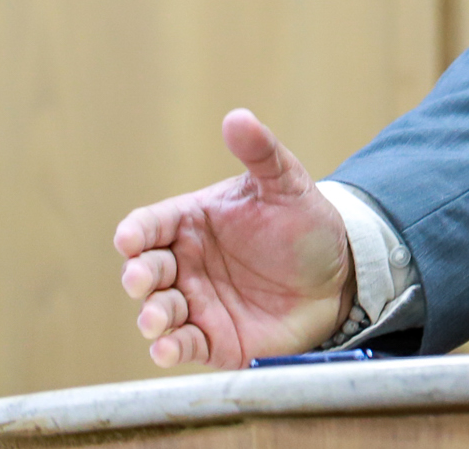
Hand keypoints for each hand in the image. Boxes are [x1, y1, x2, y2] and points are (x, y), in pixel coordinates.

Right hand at [111, 109, 354, 368]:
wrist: (339, 275)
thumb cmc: (305, 225)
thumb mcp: (287, 183)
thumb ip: (261, 153)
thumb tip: (237, 117)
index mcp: (192, 222)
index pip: (149, 225)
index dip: (135, 232)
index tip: (129, 238)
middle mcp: (184, 263)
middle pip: (145, 269)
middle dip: (138, 275)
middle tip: (142, 279)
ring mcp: (195, 302)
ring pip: (158, 311)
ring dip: (151, 316)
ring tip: (156, 319)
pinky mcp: (211, 339)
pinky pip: (182, 346)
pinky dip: (169, 350)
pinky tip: (168, 349)